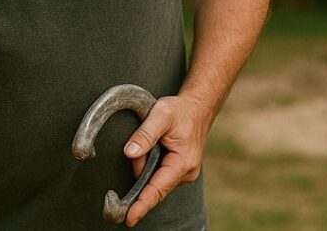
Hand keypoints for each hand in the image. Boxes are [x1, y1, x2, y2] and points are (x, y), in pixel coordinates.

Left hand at [123, 95, 211, 226]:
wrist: (198, 107)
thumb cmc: (181, 110)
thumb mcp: (161, 114)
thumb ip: (145, 134)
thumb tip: (129, 153)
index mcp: (183, 162)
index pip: (157, 189)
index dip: (142, 205)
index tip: (129, 219)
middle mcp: (186, 173)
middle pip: (153, 184)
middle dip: (141, 168)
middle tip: (142, 141)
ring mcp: (184, 173)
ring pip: (155, 179)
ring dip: (147, 164)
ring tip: (155, 138)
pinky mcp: (180, 171)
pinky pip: (159, 174)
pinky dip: (152, 164)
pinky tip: (158, 146)